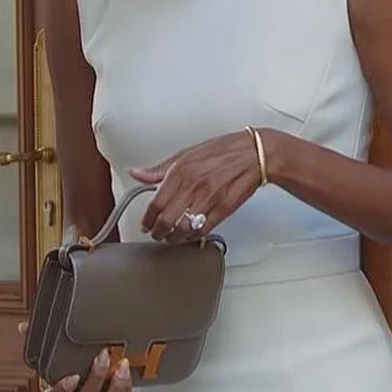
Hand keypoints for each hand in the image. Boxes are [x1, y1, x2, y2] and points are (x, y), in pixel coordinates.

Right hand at [18, 325, 132, 391]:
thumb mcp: (55, 351)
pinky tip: (127, 376)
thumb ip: (40, 340)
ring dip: (115, 387)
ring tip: (121, 365)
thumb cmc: (71, 363)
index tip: (71, 377)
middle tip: (103, 357)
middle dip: (96, 379)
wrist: (95, 371)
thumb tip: (24, 327)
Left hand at [132, 130, 266, 242]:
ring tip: (171, 238)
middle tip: (157, 235)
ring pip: (183, 229)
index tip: (145, 224)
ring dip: (174, 239)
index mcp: (181, 170)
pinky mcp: (223, 210)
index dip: (147, 219)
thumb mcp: (187, 154)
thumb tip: (138, 174)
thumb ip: (160, 169)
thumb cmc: (223, 152)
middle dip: (158, 233)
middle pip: (166, 220)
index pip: (156, 202)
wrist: (254, 154)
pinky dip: (193, 237)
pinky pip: (202, 231)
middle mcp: (193, 185)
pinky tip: (189, 235)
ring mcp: (208, 199)